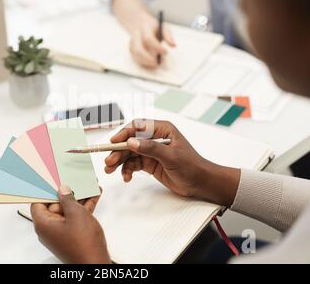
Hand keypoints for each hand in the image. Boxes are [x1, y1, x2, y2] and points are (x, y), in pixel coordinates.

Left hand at [31, 185, 110, 263]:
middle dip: (68, 191)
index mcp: (43, 224)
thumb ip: (68, 199)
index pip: (38, 202)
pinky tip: (94, 195)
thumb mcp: (76, 214)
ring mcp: (62, 231)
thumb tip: (63, 190)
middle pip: (56, 204)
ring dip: (79, 197)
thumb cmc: (83, 246)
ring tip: (88, 184)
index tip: (53, 180)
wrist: (95, 264)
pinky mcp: (73, 234)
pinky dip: (84, 207)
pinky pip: (76, 216)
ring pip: (68, 209)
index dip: (46, 190)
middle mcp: (50, 228)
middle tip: (74, 179)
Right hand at [104, 119, 239, 206]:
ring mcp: (151, 151)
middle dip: (118, 151)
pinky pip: (133, 164)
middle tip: (109, 162)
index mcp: (162, 130)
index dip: (124, 134)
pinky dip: (127, 170)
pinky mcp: (150, 163)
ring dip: (119, 162)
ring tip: (111, 171)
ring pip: (129, 153)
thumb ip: (151, 149)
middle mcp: (154, 138)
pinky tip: (126, 177)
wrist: (201, 183)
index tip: (114, 142)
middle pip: (130, 141)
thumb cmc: (192, 167)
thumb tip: (131, 143)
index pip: (138, 127)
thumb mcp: (171, 157)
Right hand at [129, 13, 175, 68]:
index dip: (157, 48)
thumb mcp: (163, 27)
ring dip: (145, 62)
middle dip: (147, 58)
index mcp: (144, 28)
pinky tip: (150, 63)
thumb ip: (168, 36)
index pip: (148, 39)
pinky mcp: (131, 49)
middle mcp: (136, 36)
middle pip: (138, 49)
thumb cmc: (154, 27)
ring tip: (155, 64)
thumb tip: (173, 45)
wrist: (140, 23)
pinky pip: (135, 58)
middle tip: (157, 63)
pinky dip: (143, 62)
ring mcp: (131, 43)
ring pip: (135, 55)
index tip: (166, 53)